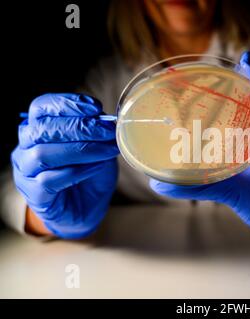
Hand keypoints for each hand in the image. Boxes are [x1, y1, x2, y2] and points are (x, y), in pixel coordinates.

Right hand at [11, 93, 118, 238]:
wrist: (87, 210)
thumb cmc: (90, 174)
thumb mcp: (99, 148)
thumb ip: (99, 134)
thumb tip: (109, 122)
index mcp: (38, 130)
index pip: (41, 107)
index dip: (66, 104)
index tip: (95, 107)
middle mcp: (26, 148)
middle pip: (42, 128)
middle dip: (79, 127)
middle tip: (107, 131)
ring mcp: (26, 173)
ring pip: (42, 154)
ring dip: (80, 149)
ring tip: (107, 150)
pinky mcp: (35, 196)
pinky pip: (49, 180)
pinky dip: (76, 171)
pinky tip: (96, 167)